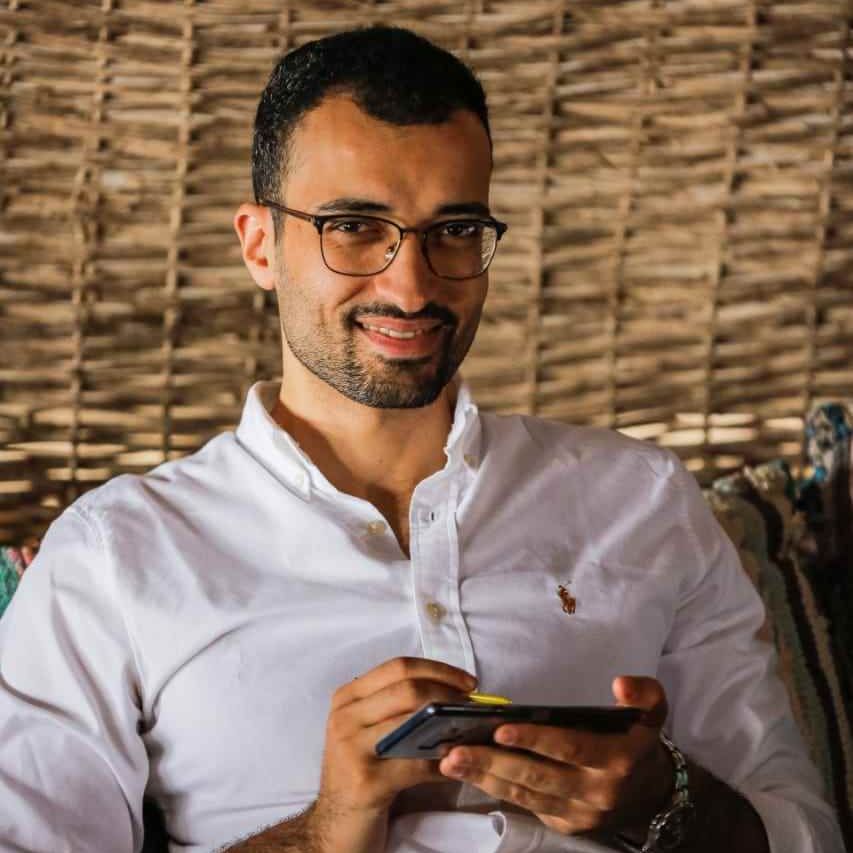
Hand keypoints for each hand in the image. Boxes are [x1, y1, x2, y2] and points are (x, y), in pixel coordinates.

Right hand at [315, 657, 476, 820]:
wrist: (334, 826)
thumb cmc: (360, 773)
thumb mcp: (365, 732)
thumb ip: (394, 709)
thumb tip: (453, 694)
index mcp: (347, 698)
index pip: (398, 667)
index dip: (439, 670)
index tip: (468, 682)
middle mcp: (344, 717)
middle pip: (408, 689)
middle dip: (448, 694)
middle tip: (473, 706)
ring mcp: (352, 749)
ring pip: (414, 723)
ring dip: (450, 727)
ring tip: (471, 731)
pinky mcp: (366, 782)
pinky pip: (416, 765)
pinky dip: (442, 764)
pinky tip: (454, 766)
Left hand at [438, 676, 673, 837]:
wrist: (653, 794)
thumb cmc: (639, 740)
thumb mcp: (653, 710)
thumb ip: (643, 693)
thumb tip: (620, 683)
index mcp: (616, 759)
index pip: (569, 748)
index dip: (535, 740)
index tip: (500, 729)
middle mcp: (596, 792)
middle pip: (538, 776)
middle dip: (493, 762)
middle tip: (455, 750)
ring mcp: (579, 813)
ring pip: (526, 794)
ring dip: (485, 778)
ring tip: (450, 761)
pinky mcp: (565, 824)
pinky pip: (526, 805)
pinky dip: (496, 789)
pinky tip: (470, 773)